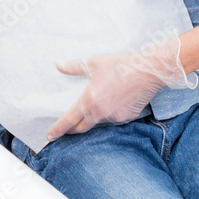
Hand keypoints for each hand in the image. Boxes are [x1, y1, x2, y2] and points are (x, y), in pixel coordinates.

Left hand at [45, 36, 197, 141]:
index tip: (50, 136)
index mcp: (89, 101)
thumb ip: (74, 66)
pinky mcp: (128, 117)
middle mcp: (100, 113)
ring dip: (94, 117)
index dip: (58, 129)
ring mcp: (115, 117)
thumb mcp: (94, 62)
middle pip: (82, 127)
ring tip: (97, 104)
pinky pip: (115, 118)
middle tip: (66, 129)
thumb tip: (58, 64)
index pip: (69, 120)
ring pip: (100, 121)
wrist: (148, 70)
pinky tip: (116, 100)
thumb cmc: (121, 64)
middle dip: (72, 129)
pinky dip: (111, 112)